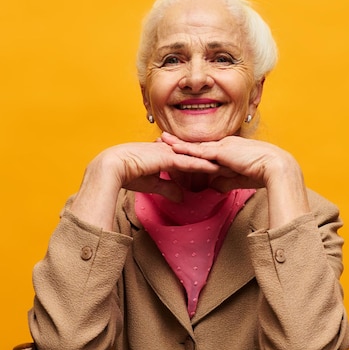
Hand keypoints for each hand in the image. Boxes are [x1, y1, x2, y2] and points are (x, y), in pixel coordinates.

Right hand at [70, 141, 219, 230]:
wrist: (112, 167)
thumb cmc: (127, 174)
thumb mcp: (152, 183)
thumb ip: (168, 188)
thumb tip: (181, 198)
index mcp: (168, 155)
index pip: (192, 158)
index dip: (208, 163)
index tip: (224, 167)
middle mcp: (171, 151)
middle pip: (200, 155)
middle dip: (218, 160)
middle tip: (236, 163)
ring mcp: (170, 153)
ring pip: (198, 157)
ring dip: (215, 161)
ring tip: (233, 165)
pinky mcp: (167, 158)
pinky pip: (189, 162)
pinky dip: (203, 165)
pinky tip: (217, 167)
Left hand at [160, 132, 310, 226]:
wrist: (276, 166)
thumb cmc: (263, 173)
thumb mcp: (240, 178)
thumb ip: (226, 181)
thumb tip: (212, 187)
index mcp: (230, 149)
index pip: (207, 149)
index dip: (192, 148)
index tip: (178, 147)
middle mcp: (224, 144)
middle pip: (197, 144)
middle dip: (180, 142)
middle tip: (163, 138)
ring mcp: (223, 146)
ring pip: (195, 145)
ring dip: (178, 143)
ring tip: (162, 140)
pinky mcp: (222, 152)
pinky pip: (200, 152)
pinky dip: (185, 150)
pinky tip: (173, 149)